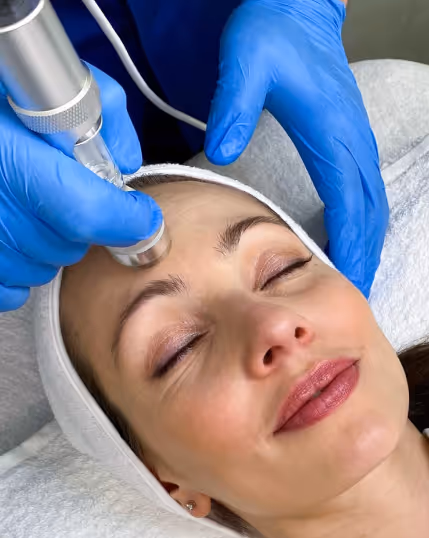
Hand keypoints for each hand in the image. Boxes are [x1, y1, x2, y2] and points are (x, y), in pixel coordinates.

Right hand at [0, 65, 161, 311]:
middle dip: (80, 222)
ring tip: (25, 200)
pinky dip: (18, 266)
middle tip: (61, 188)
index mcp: (11, 159)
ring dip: (48, 242)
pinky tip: (8, 227)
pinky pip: (12, 289)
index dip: (128, 221)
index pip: (89, 214)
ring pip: (45, 268)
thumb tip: (126, 161)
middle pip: (70, 244)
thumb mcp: (47, 83)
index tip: (142, 217)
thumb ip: (100, 114)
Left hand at [205, 0, 388, 297]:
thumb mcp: (245, 60)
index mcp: (333, 136)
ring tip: (356, 280)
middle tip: (356, 300)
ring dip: (369, 246)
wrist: (299, 5)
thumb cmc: (275, 30)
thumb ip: (234, 104)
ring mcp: (357, 143)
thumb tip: (223, 149)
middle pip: (371, 217)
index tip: (347, 285)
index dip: (350, 250)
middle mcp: (353, 144)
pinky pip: (368, 194)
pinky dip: (365, 225)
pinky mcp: (352, 142)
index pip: (349, 207)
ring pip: (375, 208)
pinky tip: (350, 241)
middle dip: (366, 260)